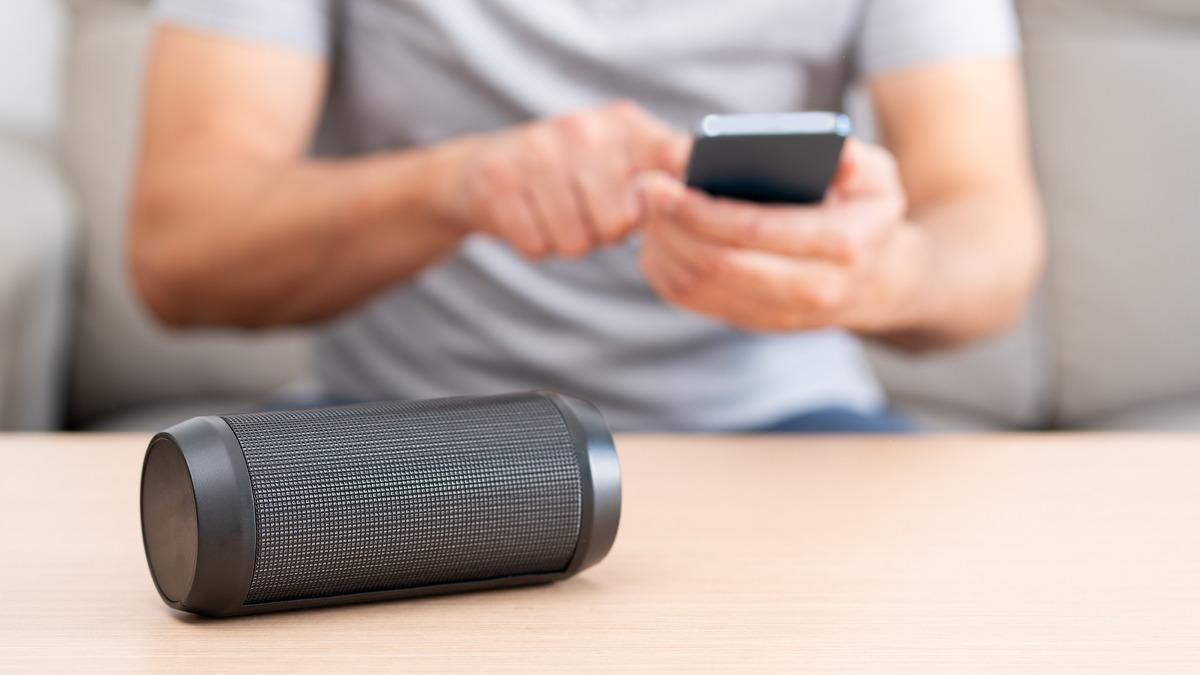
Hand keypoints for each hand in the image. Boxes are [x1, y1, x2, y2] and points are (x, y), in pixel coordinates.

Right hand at [440, 101, 689, 258]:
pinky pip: (536, 245)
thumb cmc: (569, 175)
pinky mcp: (498, 179)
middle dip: (604, 233)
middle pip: (619, 223)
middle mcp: (584, 127)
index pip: (680, 164)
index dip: (681, 204)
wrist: (481, 169)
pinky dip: (535, 244)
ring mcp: (537, 149)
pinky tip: (529, 217)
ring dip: (568, 241)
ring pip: (576, 241)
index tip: (679, 217)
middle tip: (587, 211)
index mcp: (627, 124)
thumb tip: (705, 211)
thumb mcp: (621, 163)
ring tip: (556, 213)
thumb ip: (665, 180)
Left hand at [637, 139, 926, 332]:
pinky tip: (654, 238)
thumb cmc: (866, 214)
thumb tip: (838, 157)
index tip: (661, 183)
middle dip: (670, 225)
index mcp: (841, 245)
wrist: (877, 282)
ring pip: (699, 287)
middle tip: (641, 189)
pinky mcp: (752, 322)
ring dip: (661, 247)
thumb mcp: (879, 178)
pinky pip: (694, 302)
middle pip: (717, 263)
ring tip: (644, 208)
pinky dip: (665, 271)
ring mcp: (779, 313)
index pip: (755, 230)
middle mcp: (811, 288)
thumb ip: (857, 161)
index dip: (699, 210)